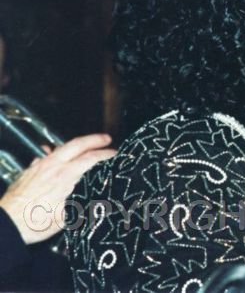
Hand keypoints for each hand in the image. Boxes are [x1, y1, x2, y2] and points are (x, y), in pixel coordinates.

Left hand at [0, 134, 116, 243]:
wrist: (6, 224)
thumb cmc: (35, 223)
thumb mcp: (66, 217)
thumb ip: (81, 203)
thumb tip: (95, 200)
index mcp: (65, 176)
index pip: (90, 158)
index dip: (105, 154)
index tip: (115, 154)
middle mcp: (53, 166)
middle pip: (77, 144)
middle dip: (94, 139)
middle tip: (106, 139)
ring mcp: (39, 166)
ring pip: (61, 147)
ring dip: (77, 144)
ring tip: (86, 145)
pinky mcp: (29, 171)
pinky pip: (45, 155)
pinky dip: (55, 152)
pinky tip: (53, 153)